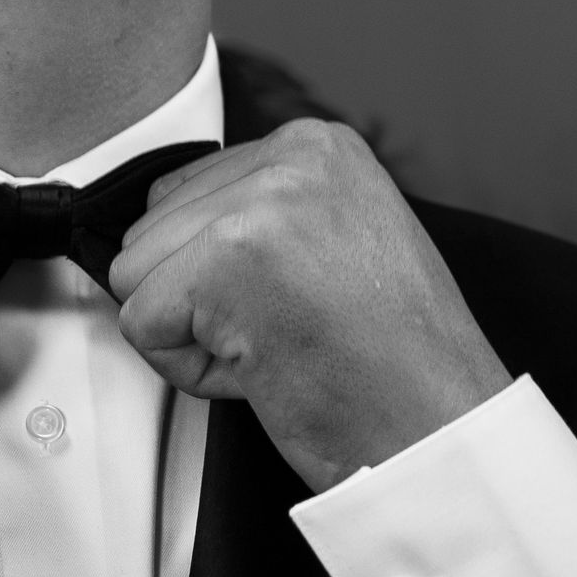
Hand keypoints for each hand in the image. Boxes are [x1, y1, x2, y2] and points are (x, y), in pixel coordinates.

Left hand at [106, 119, 509, 495]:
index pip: (187, 192)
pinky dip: (190, 370)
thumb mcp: (343, 241)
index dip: (219, 271)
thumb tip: (177, 224)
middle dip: (200, 299)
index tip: (292, 299)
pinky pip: (142, 324)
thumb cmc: (396, 364)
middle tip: (289, 331)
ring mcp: (257, 207)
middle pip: (153, 228)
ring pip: (138, 273)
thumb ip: (266, 212)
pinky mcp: (224, 263)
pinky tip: (265, 369)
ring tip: (279, 345)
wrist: (439, 430)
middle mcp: (290, 160)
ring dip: (193, 333)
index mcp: (319, 147)